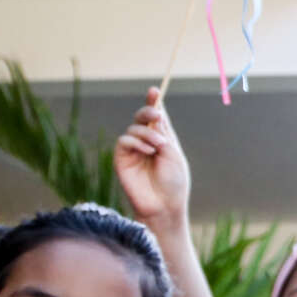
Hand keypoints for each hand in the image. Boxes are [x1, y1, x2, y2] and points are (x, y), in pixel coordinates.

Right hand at [113, 87, 190, 229]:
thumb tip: (157, 111)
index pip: (156, 117)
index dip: (154, 102)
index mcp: (162, 139)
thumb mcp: (173, 153)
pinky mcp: (122, 159)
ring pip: (134, 129)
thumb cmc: (174, 182)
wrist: (164, 205)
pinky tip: (148, 151)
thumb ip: (163, 133)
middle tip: (157, 114)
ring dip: (147, 133)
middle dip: (148, 111)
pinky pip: (124, 141)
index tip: (154, 90)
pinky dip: (136, 142)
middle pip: (142, 117)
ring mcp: (133, 151)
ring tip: (158, 146)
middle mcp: (146, 142)